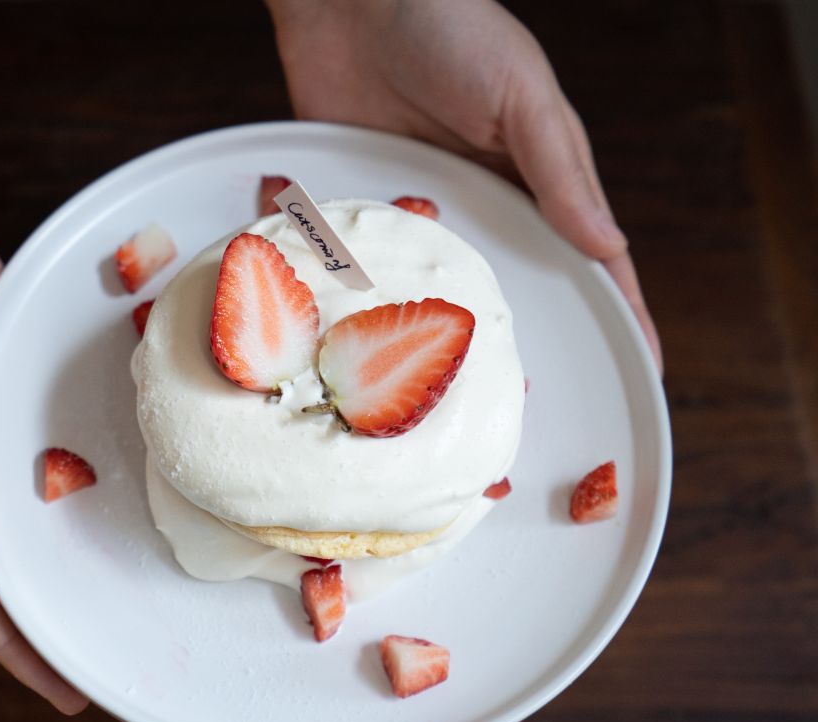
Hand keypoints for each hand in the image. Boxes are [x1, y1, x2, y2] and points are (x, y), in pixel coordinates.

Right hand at [0, 171, 87, 713]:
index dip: (13, 643)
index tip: (66, 686)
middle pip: (4, 560)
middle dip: (50, 610)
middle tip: (115, 648)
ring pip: (28, 504)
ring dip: (67, 544)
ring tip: (128, 581)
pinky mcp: (2, 380)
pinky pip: (45, 438)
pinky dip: (76, 468)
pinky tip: (122, 481)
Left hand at [267, 0, 662, 371]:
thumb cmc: (448, 27)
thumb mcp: (519, 92)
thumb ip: (558, 168)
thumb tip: (604, 245)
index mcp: (537, 177)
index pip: (589, 255)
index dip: (618, 309)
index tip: (643, 365)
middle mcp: (482, 203)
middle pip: (515, 285)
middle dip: (526, 340)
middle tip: (535, 399)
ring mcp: (422, 209)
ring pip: (443, 286)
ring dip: (449, 331)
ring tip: (459, 392)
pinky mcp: (363, 208)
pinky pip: (372, 263)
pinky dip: (375, 298)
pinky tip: (376, 344)